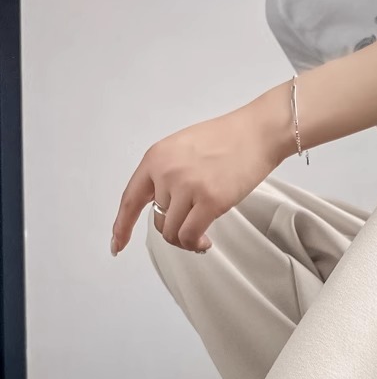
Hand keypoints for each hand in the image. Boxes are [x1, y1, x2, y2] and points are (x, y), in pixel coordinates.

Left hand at [110, 85, 291, 254]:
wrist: (256, 133)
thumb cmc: (226, 139)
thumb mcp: (182, 148)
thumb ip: (167, 174)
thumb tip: (165, 206)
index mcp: (156, 158)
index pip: (130, 199)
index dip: (122, 226)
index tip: (118, 244)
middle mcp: (166, 172)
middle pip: (157, 219)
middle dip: (173, 229)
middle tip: (191, 228)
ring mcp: (187, 187)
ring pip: (172, 232)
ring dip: (185, 240)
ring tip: (200, 238)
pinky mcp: (209, 201)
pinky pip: (190, 236)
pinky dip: (195, 244)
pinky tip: (205, 242)